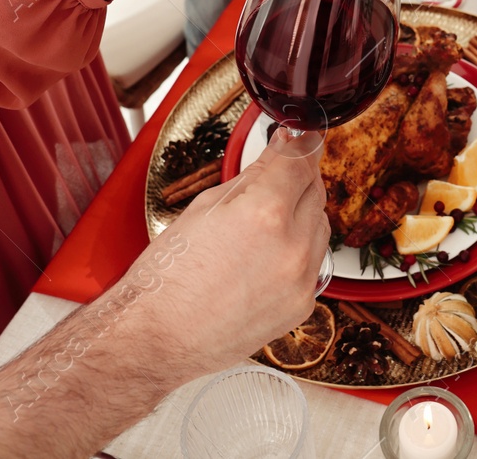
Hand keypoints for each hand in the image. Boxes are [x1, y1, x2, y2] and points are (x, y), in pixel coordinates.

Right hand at [130, 128, 330, 380]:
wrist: (156, 339)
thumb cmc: (168, 278)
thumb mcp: (204, 208)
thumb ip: (252, 177)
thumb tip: (278, 153)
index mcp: (265, 213)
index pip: (301, 161)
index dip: (298, 144)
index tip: (296, 138)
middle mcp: (292, 247)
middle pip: (315, 192)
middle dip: (298, 180)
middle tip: (274, 179)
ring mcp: (301, 281)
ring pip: (320, 228)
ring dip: (300, 216)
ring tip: (261, 225)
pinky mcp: (302, 306)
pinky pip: (313, 264)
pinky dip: (297, 253)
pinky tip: (264, 258)